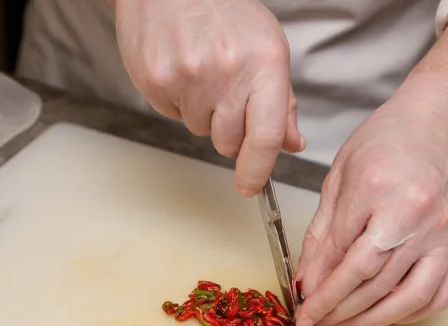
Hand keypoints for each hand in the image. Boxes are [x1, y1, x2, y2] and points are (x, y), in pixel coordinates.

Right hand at [113, 0, 304, 196]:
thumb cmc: (224, 12)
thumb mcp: (267, 49)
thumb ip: (281, 102)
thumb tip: (291, 143)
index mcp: (264, 64)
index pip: (265, 136)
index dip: (258, 170)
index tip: (250, 186)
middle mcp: (227, 71)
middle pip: (228, 142)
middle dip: (229, 132)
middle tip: (224, 96)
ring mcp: (188, 76)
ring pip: (200, 129)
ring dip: (202, 112)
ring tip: (200, 72)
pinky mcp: (156, 79)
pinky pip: (172, 113)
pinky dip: (177, 99)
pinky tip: (180, 68)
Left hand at [293, 82, 447, 325]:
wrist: (442, 121)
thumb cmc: (389, 139)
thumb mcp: (340, 177)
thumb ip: (323, 232)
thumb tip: (308, 279)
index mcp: (377, 190)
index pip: (341, 257)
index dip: (319, 291)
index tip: (302, 309)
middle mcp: (415, 216)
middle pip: (370, 282)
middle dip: (336, 310)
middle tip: (315, 323)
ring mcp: (443, 235)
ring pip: (405, 298)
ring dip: (369, 321)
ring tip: (343, 325)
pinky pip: (438, 296)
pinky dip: (409, 314)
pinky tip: (385, 314)